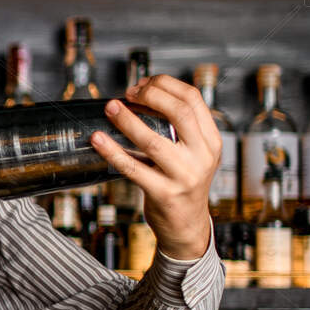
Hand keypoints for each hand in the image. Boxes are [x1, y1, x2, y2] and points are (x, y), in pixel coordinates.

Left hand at [90, 75, 219, 260]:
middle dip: (151, 96)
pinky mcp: (163, 193)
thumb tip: (143, 95)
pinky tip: (98, 140)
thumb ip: (180, 127)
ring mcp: (184, 176)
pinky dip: (112, 152)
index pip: (193, 99)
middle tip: (128, 93)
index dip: (166, 85)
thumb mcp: (194, 153)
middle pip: (179, 112)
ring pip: (153, 140)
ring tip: (111, 108)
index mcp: (211, 140)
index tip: (143, 84)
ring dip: (128, 120)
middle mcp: (202, 156)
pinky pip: (133, 168)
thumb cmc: (183, 184)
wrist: (187, 226)